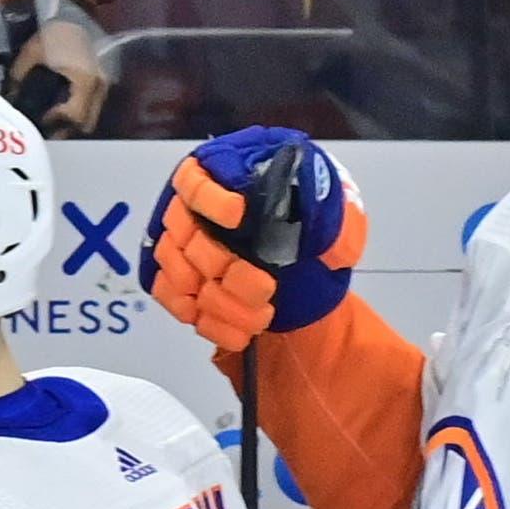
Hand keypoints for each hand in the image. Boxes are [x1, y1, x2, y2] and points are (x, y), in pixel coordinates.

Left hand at [9, 15, 107, 136]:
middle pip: (86, 123)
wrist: (75, 10)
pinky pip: (93, 105)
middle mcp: (99, 86)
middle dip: (66, 130)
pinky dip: (80, 111)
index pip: (74, 116)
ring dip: (74, 123)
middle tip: (47, 130)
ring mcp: (104, 84)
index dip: (56, 123)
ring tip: (54, 121)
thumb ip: (19, 76)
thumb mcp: (32, 52)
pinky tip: (64, 107)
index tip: (41, 121)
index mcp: (84, 81)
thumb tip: (9, 98)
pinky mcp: (103, 80)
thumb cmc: (55, 31)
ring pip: (92, 117)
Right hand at [139, 127, 366, 352]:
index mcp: (227, 176)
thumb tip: (320, 230)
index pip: (196, 180)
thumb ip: (329, 213)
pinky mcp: (182, 281)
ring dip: (220, 303)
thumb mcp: (334, 210)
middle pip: (188, 237)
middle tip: (266, 287)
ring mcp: (183, 247)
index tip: (238, 215)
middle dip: (228, 269)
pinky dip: (207, 322)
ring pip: (180, 275)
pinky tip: (239, 332)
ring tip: (261, 316)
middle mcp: (196, 209)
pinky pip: (174, 301)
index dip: (210, 200)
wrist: (312, 268)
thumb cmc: (315, 226)